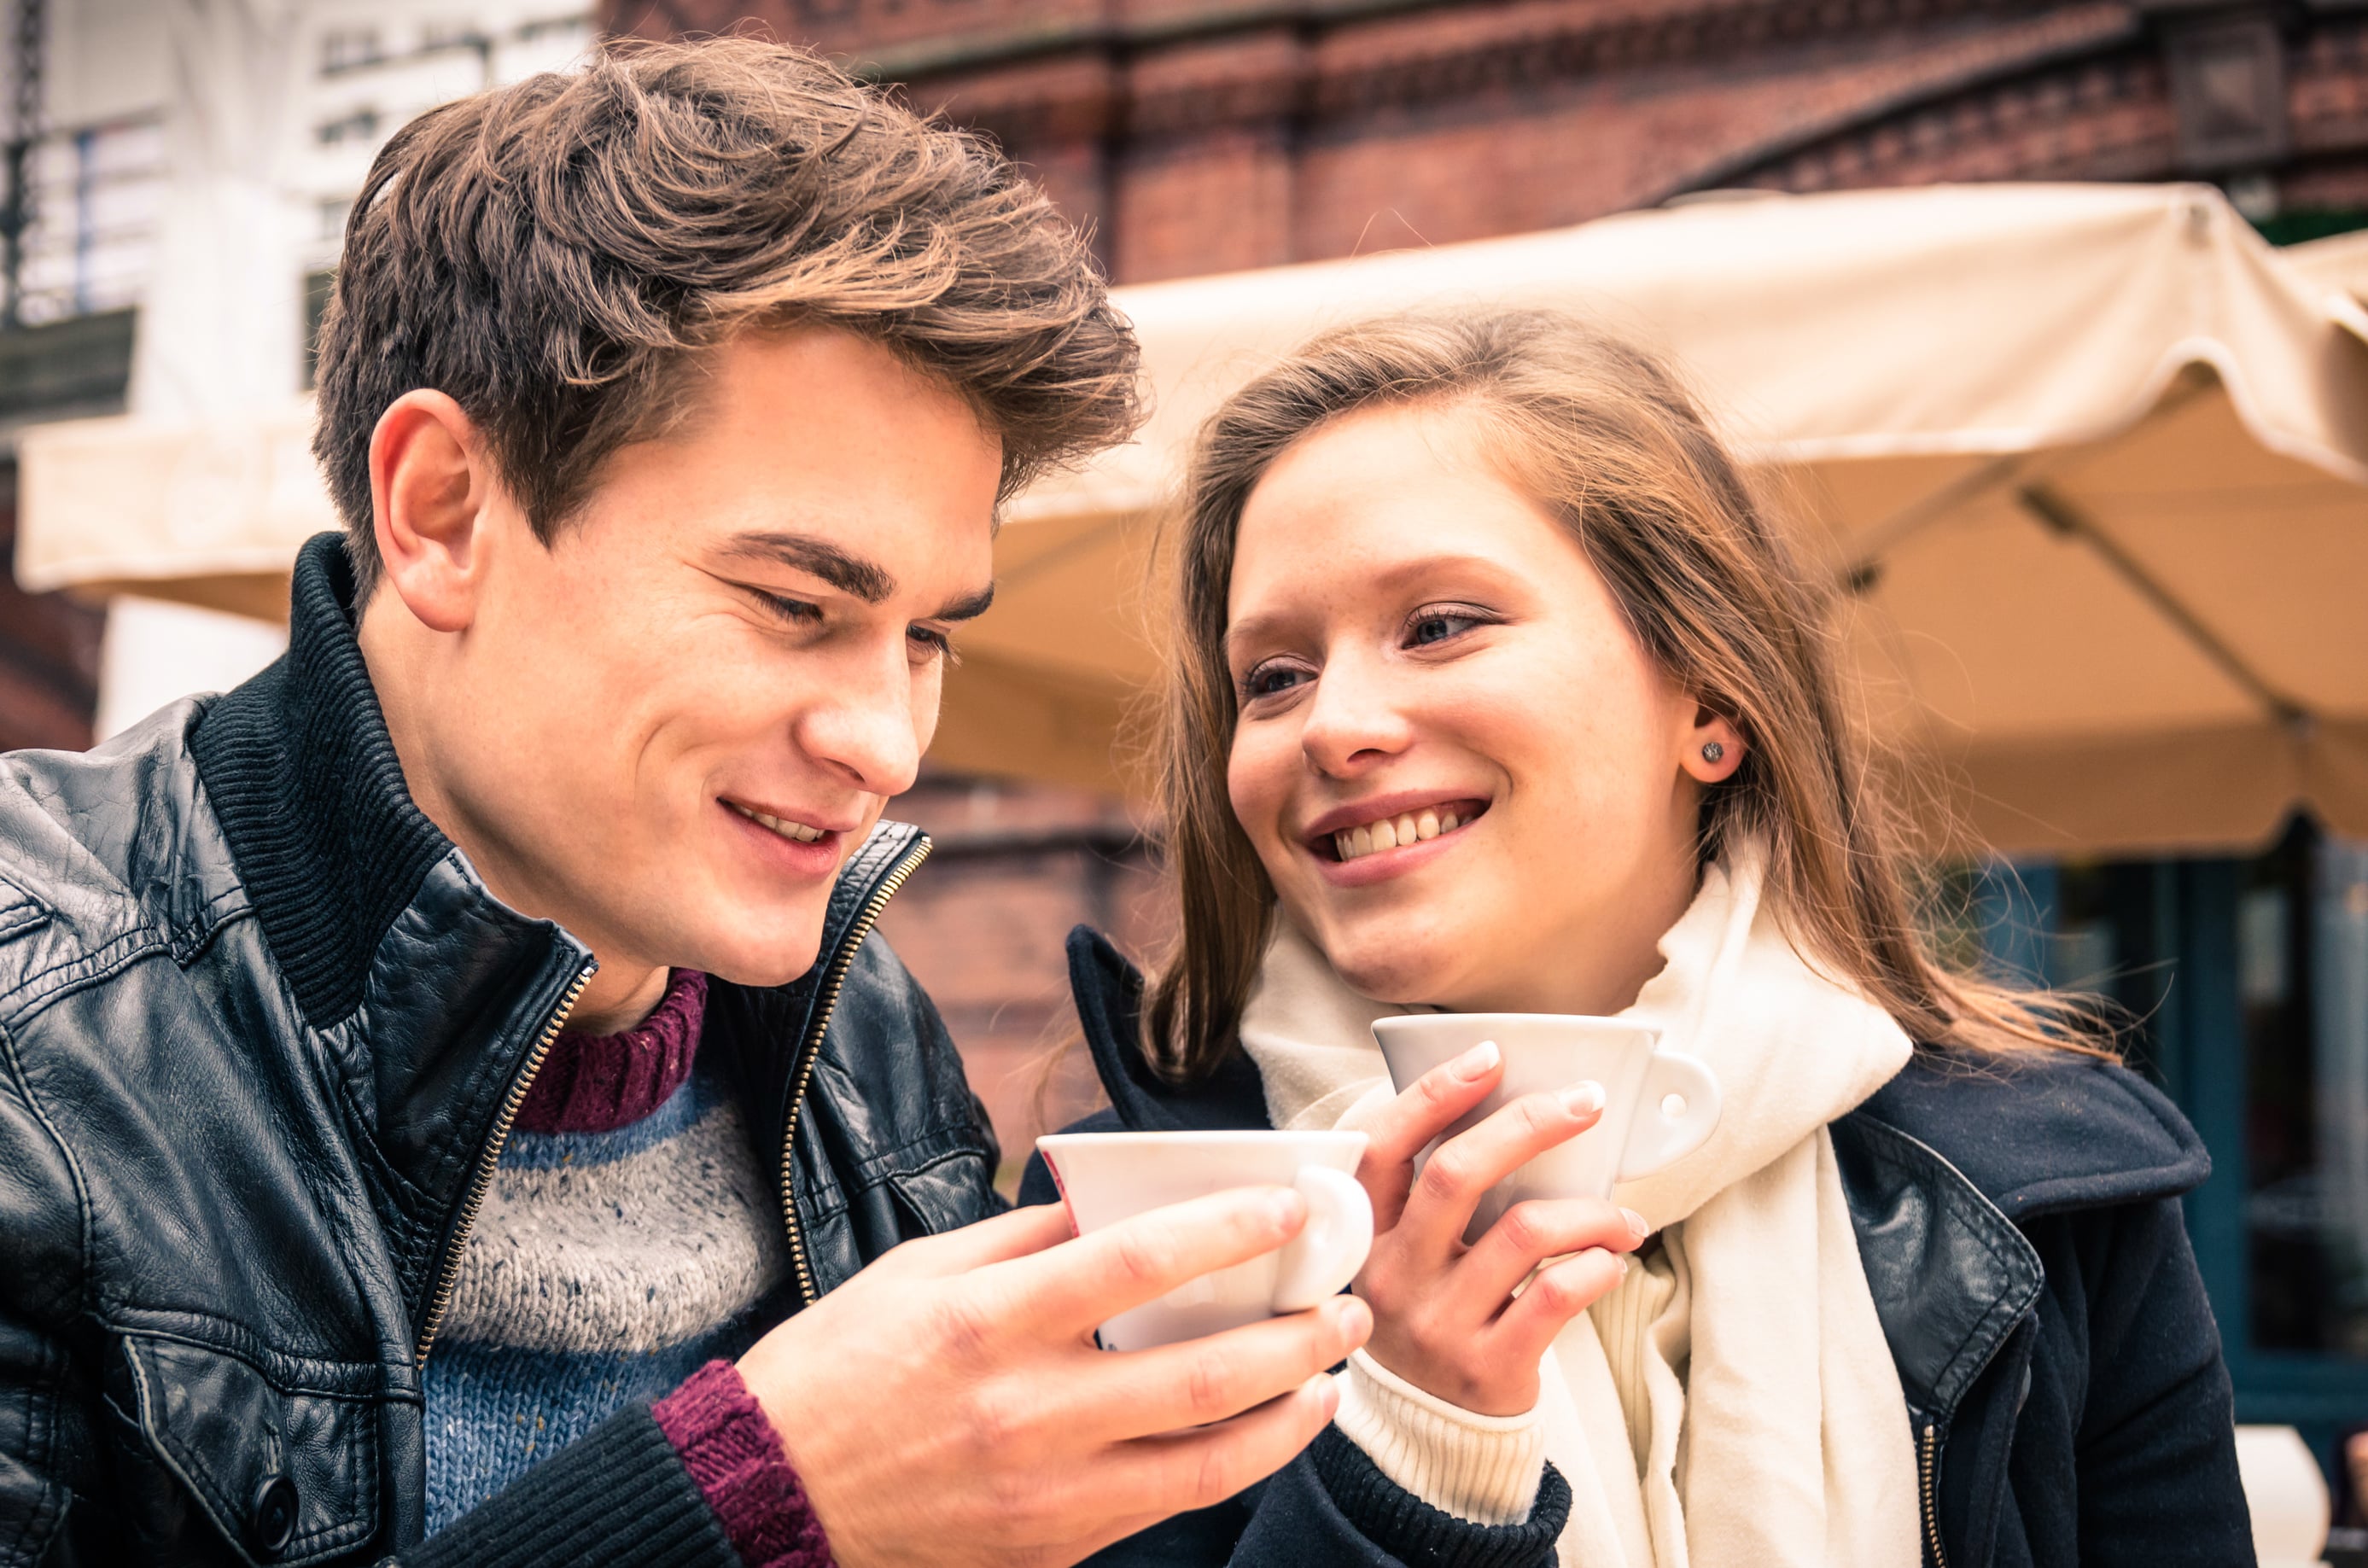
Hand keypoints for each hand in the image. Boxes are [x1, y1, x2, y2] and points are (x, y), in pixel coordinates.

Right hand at [738, 1189, 1373, 1567]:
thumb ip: (1023, 1235)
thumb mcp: (918, 1273)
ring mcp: (1045, 1492)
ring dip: (1289, 1411)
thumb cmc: (837, 1369)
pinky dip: (1234, 1465)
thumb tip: (1116, 1197)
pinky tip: (1266, 1431)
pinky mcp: (1052, 1546)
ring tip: (1332, 1373)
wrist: (767, 1499)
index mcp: (990, 1322)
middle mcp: (1028, 1411)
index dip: (1231, 1229)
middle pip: (1202, 1374)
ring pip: (1208, 1460)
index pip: (1140, 1263)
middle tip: (1347, 1304)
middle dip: (1297, 1337)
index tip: (1295, 1205)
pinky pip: (1169, 1505)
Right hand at [1351, 1041, 1647, 1414]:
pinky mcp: (1487, 1367)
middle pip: (1457, 1174)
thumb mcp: (1407, 1254)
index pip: (1385, 1146)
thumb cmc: (1434, 1313)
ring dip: (1591, 1212)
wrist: (1431, 1429)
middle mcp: (1392, 1275)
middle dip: (1529, 1125)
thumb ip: (1435, 1196)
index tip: (1491, 1057)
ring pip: (1524, 1232)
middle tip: (1586, 1104)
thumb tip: (1516, 1111)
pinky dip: (1598, 1266)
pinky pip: (1556, 1296)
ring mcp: (1436, 1323)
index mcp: (1366, 1235)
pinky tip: (1611, 1262)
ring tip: (1624, 1218)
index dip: (1435, 1095)